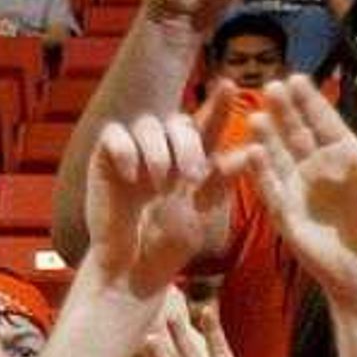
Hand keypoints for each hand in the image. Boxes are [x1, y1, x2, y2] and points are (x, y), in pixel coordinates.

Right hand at [83, 97, 255, 295]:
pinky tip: (132, 176)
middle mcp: (164, 150)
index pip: (207, 126)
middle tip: (191, 176)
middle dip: (188, 144)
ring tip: (160, 184)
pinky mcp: (106, 158)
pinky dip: (126, 151)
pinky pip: (115, 134)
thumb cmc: (169, 247)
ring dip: (159, 151)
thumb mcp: (203, 214)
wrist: (131, 271)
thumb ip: (221, 182)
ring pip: (149, 124)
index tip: (230, 85)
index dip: (219, 105)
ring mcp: (134, 151)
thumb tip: (250, 153)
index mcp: (191, 160)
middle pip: (179, 121)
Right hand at [239, 78, 356, 311]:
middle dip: (285, 111)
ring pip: (279, 155)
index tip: (297, 78)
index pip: (323, 121)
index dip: (310, 101)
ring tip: (257, 115)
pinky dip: (261, 171)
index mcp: (345, 156)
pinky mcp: (285, 213)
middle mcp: (317, 167)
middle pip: (296, 132)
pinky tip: (253, 152)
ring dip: (267, 136)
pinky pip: (270, 188)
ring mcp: (299, 188)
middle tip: (272, 87)